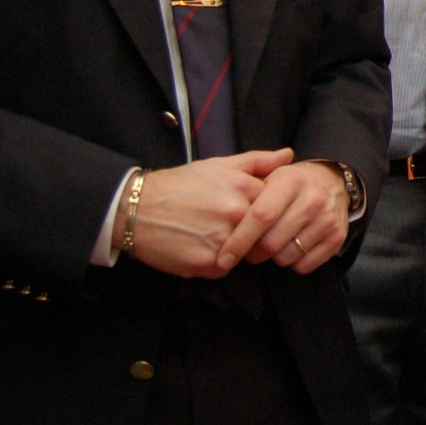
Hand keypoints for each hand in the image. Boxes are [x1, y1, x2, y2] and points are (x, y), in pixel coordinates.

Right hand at [123, 148, 293, 278]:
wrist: (136, 208)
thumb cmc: (181, 184)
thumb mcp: (219, 165)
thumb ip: (258, 161)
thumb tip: (289, 155)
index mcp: (244, 188)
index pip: (276, 208)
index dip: (265, 212)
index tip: (251, 212)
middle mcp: (236, 214)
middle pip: (264, 233)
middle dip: (254, 234)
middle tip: (231, 228)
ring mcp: (223, 240)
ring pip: (246, 253)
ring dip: (236, 249)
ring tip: (212, 235)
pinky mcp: (206, 264)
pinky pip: (225, 269)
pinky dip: (216, 262)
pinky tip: (198, 247)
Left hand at [218, 157, 349, 274]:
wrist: (331, 182)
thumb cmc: (290, 183)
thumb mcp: (269, 173)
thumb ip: (243, 187)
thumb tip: (223, 210)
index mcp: (290, 180)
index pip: (260, 217)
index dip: (239, 241)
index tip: (224, 258)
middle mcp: (312, 198)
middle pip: (271, 243)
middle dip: (253, 253)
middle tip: (250, 249)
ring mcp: (327, 219)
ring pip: (286, 257)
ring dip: (273, 257)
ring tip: (275, 242)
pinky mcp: (337, 237)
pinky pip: (304, 265)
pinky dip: (293, 262)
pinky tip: (292, 246)